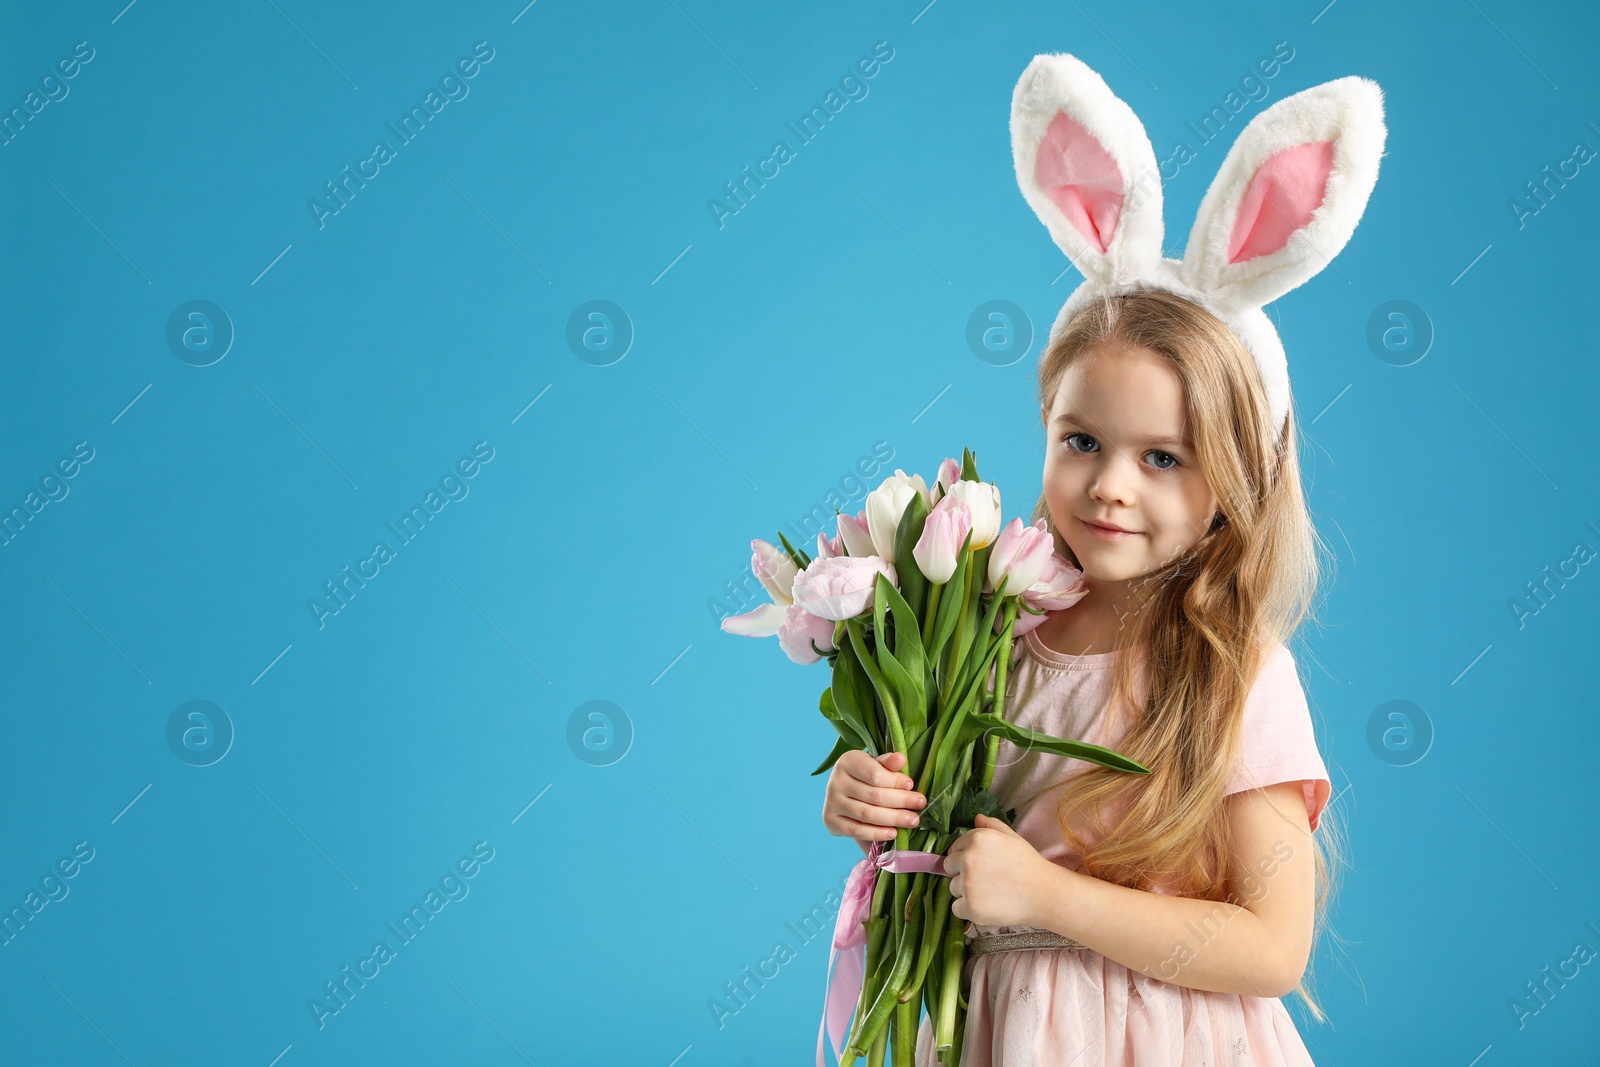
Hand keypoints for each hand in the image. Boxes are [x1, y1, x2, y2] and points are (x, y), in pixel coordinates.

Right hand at [822, 750, 926, 843]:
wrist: (846, 795)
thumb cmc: (867, 777)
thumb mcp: (877, 766)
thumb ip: (888, 763)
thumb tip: (901, 759)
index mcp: (847, 761)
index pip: (875, 774)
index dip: (895, 781)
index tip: (911, 785)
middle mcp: (835, 781)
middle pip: (873, 795)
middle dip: (901, 801)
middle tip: (920, 804)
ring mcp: (831, 802)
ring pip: (867, 814)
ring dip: (894, 819)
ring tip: (913, 820)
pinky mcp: (831, 821)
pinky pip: (857, 830)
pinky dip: (877, 833)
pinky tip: (894, 833)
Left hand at [944, 813, 1055, 928]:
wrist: (1044, 894)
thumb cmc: (1029, 864)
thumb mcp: (1012, 837)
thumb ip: (991, 825)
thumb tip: (975, 818)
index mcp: (977, 839)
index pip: (954, 847)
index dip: (966, 856)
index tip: (982, 865)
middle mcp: (968, 859)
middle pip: (949, 867)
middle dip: (962, 873)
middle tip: (985, 880)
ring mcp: (967, 884)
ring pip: (953, 888)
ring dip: (966, 891)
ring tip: (990, 893)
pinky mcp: (970, 906)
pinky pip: (956, 908)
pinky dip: (968, 909)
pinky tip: (987, 906)